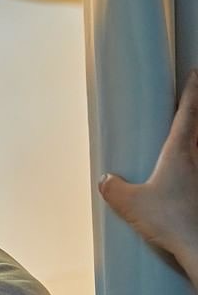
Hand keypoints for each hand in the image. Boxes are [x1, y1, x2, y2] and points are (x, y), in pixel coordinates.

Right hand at [99, 69, 197, 288]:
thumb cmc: (172, 221)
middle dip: (196, 111)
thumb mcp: (130, 203)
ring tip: (185, 135)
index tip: (195, 74)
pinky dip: (192, 167)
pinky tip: (184, 180)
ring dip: (195, 137)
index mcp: (179, 153)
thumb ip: (114, 188)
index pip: (188, 113)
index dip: (192, 91)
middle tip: (192, 98)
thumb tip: (106, 179)